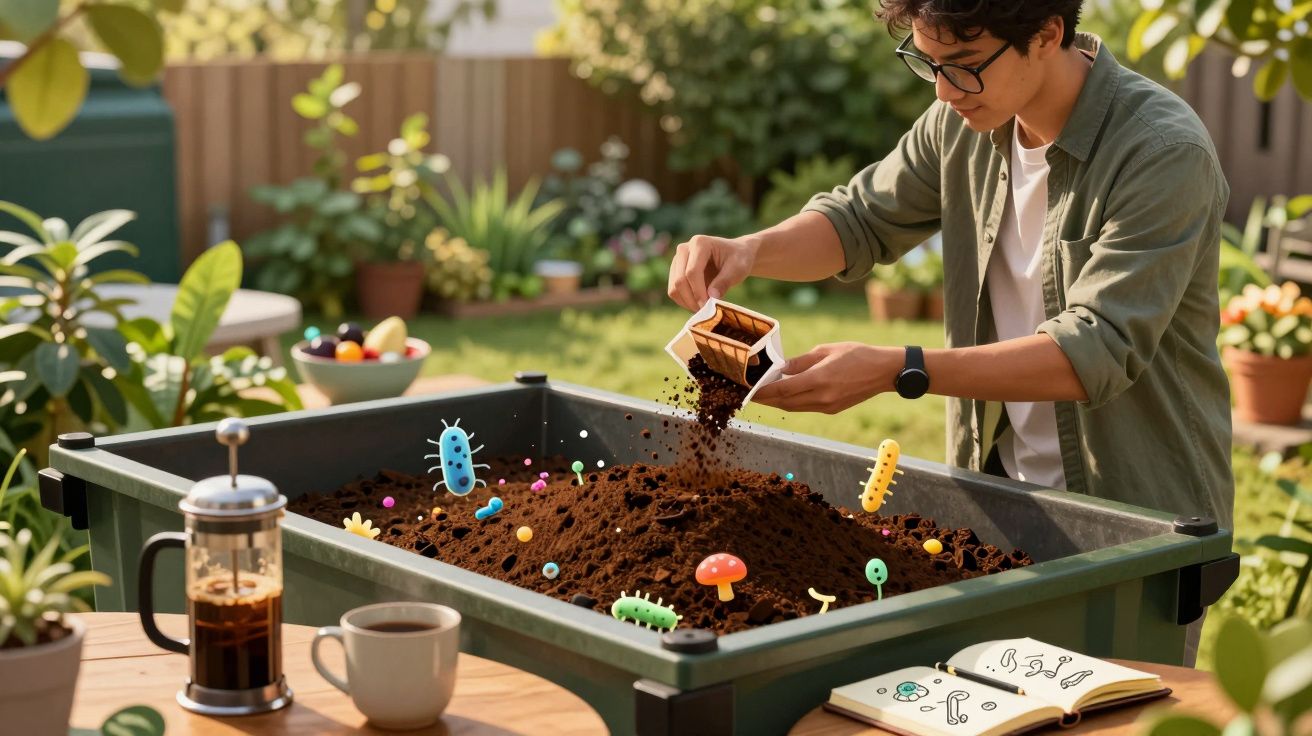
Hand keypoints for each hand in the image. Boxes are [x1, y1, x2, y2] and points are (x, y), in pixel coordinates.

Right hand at [666, 234, 758, 310]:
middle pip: (680, 281)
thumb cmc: (739, 259)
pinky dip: (684, 301)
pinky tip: (699, 304)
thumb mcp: (738, 269)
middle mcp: (684, 249)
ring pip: (674, 288)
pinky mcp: (676, 271)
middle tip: (707, 312)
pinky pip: (674, 291)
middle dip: (692, 299)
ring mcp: (677, 260)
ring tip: (704, 309)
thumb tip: (711, 298)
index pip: (692, 272)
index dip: (699, 292)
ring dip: (687, 303)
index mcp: (700, 243)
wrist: (736, 254)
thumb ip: (725, 282)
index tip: (709, 306)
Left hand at [753, 342, 901, 412]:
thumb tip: (780, 368)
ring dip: (778, 402)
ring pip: (794, 407)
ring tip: (765, 394)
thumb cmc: (857, 354)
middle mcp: (821, 397)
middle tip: (751, 393)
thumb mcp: (826, 350)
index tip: (749, 389)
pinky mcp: (832, 409)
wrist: (884, 371)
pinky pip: (806, 407)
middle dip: (766, 399)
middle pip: (785, 402)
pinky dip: (793, 402)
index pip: (782, 390)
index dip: (763, 391)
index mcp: (819, 380)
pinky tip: (787, 393)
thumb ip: (800, 361)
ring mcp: (827, 406)